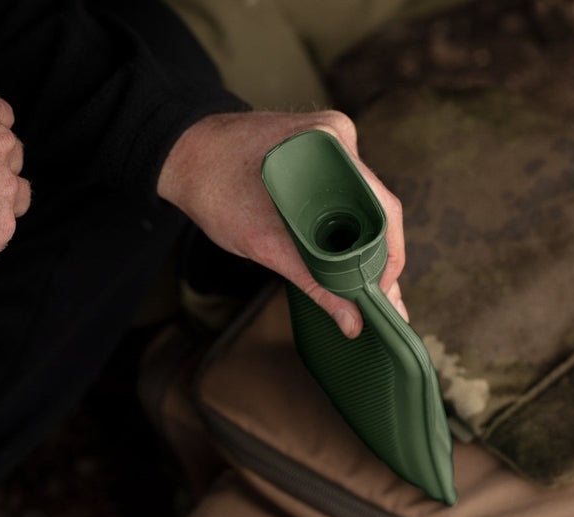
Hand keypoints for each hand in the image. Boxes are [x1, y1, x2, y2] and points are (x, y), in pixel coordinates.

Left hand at [158, 110, 407, 337]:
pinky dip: (344, 227)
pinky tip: (344, 256)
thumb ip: (314, 282)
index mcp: (331, 146)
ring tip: (364, 285)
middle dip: (378, 256)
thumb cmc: (214, 188)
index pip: (384, 208)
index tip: (384, 291)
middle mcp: (338, 138)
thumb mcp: (265, 243)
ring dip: (361, 244)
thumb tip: (353, 321)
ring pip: (361, 204)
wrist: (182, 154)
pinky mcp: (319, 155)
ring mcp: (330, 144)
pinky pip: (343, 196)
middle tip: (378, 298)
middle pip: (376, 208)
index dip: (391, 256)